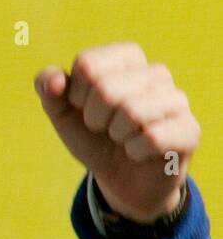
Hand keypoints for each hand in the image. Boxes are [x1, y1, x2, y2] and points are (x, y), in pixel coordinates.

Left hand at [35, 43, 198, 222]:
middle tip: (105, 129)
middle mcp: (156, 72)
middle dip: (94, 119)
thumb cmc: (94, 138)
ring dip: (116, 135)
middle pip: (106, 89)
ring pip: (131, 112)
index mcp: (126, 58)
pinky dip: (134, 152)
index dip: (75, 96)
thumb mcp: (63, 115)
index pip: (87, 64)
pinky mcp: (189, 130)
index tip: (85, 109)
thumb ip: (50, 90)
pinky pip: (150, 139)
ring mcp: (177, 100)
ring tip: (123, 139)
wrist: (120, 179)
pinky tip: (139, 152)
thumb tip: (52, 79)